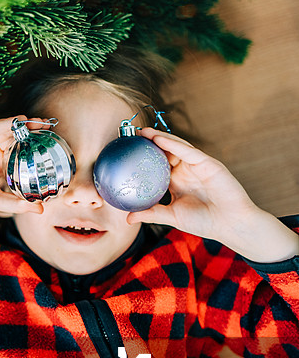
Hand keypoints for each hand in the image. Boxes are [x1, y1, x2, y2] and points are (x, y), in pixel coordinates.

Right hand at [0, 115, 47, 216]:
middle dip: (33, 132)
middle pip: (16, 139)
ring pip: (6, 130)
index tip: (51, 144)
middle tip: (50, 127)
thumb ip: (18, 204)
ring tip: (40, 122)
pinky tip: (21, 121)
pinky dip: (7, 123)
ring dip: (23, 125)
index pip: (21, 153)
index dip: (35, 148)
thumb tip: (41, 210)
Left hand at [125, 128, 258, 242]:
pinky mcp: (208, 163)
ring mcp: (197, 165)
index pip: (158, 165)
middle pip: (166, 152)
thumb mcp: (172, 216)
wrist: (231, 225)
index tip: (127, 152)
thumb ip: (151, 213)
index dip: (144, 158)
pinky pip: (188, 151)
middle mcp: (186, 171)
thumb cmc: (204, 221)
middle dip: (150, 142)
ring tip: (144, 132)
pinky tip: (159, 139)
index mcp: (177, 181)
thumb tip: (127, 218)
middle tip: (132, 136)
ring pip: (176, 147)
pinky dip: (173, 144)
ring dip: (160, 138)